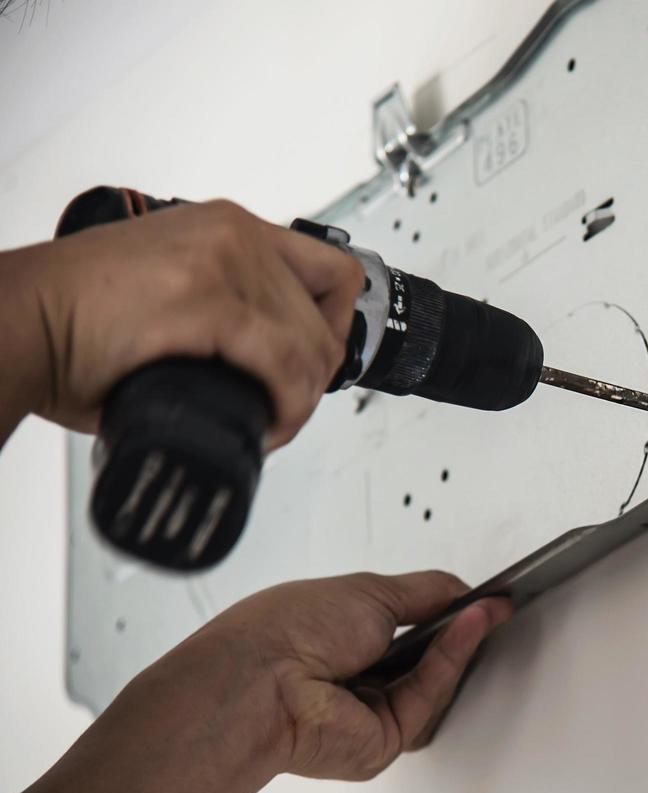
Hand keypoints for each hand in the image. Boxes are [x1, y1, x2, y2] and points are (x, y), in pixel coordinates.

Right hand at [24, 199, 362, 446]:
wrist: (14, 325)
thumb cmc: (73, 324)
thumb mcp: (172, 294)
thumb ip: (228, 309)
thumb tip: (271, 363)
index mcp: (226, 228)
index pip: (330, 272)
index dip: (333, 331)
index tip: (311, 369)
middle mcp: (232, 234)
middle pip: (325, 318)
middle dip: (313, 380)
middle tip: (282, 414)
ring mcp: (221, 261)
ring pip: (311, 346)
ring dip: (300, 402)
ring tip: (269, 427)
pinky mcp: (205, 297)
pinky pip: (283, 361)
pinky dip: (286, 404)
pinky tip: (266, 425)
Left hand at [173, 571, 510, 780]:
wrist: (263, 680)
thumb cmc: (288, 631)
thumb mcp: (370, 590)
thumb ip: (428, 592)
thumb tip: (466, 592)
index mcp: (340, 639)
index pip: (406, 628)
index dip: (445, 613)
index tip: (481, 598)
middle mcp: (354, 679)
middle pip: (427, 658)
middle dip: (459, 628)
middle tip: (492, 605)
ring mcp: (369, 713)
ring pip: (435, 679)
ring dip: (461, 640)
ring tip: (483, 611)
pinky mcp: (384, 740)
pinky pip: (430, 696)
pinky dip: (452, 660)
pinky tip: (468, 627)